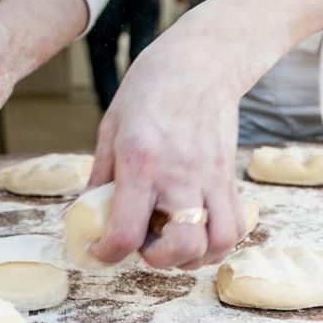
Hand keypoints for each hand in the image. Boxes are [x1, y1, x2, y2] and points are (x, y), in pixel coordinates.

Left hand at [87, 22, 249, 269]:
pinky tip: (201, 232)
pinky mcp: (230, 177)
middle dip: (160, 260)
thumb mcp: (111, 127)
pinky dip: (221, 241)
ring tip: (175, 244)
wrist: (201, 62)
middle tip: (145, 245)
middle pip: (183, 245)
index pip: (127, 231)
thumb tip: (85, 211)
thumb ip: (101, 175)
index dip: (108, 254)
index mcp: (141, 163)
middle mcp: (180, 175)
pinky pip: (237, 225)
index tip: (100, 250)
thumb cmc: (151, 89)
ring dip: (196, 257)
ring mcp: (211, 177)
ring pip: (219, 242)